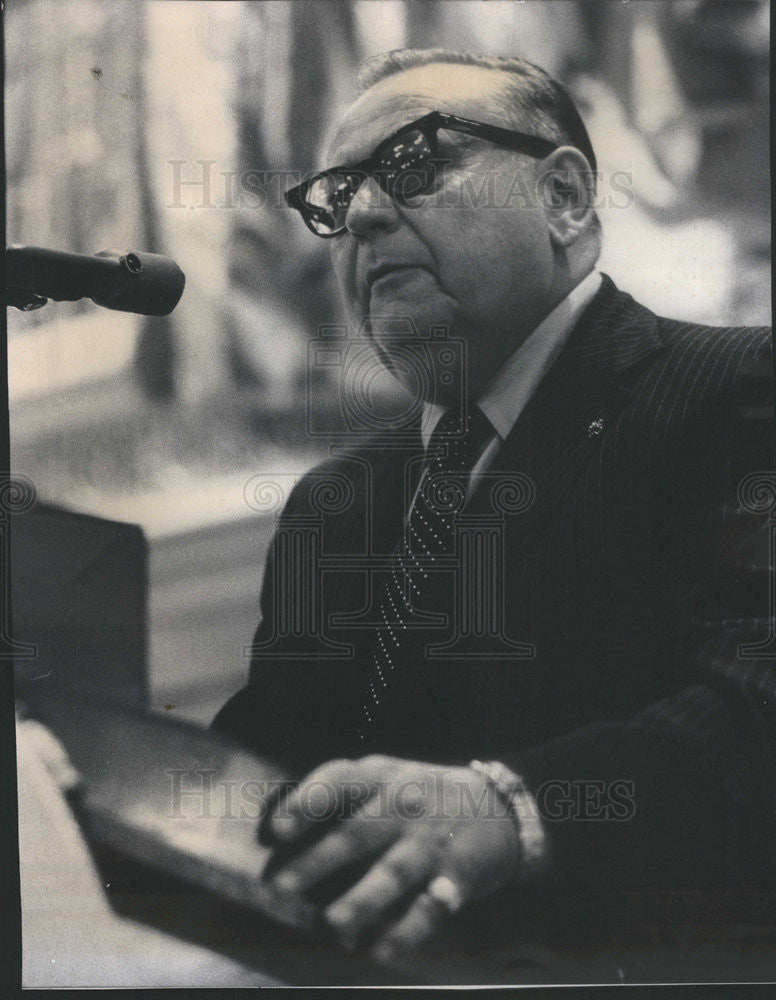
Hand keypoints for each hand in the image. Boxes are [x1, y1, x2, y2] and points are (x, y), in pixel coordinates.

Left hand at [261, 754, 520, 961]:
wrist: (500, 808)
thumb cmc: (418, 796)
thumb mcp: (385, 778)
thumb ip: (337, 796)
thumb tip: (272, 830)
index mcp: (379, 778)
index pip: (339, 782)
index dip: (306, 803)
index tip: (276, 830)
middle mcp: (403, 806)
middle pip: (357, 833)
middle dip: (317, 860)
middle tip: (279, 886)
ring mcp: (430, 842)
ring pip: (393, 872)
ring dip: (362, 899)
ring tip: (333, 923)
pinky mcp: (457, 877)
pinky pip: (430, 908)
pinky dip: (408, 930)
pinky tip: (382, 949)